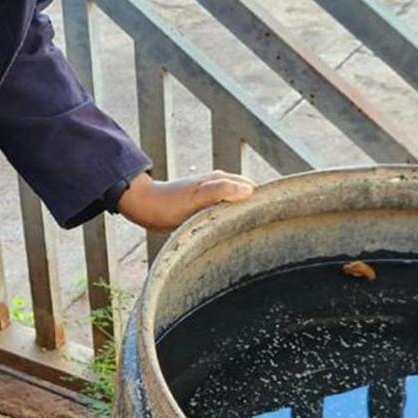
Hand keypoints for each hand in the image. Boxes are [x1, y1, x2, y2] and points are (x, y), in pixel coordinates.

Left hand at [116, 171, 254, 232]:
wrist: (144, 207)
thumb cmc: (168, 203)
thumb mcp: (196, 197)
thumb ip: (221, 191)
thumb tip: (249, 190)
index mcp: (223, 180)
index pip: (253, 188)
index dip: (263, 201)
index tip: (273, 218)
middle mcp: (221, 187)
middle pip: (248, 198)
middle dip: (257, 211)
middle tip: (265, 234)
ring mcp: (213, 199)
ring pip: (237, 208)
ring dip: (243, 219)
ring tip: (252, 238)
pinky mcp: (206, 210)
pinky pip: (225, 216)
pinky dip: (231, 224)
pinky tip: (233, 237)